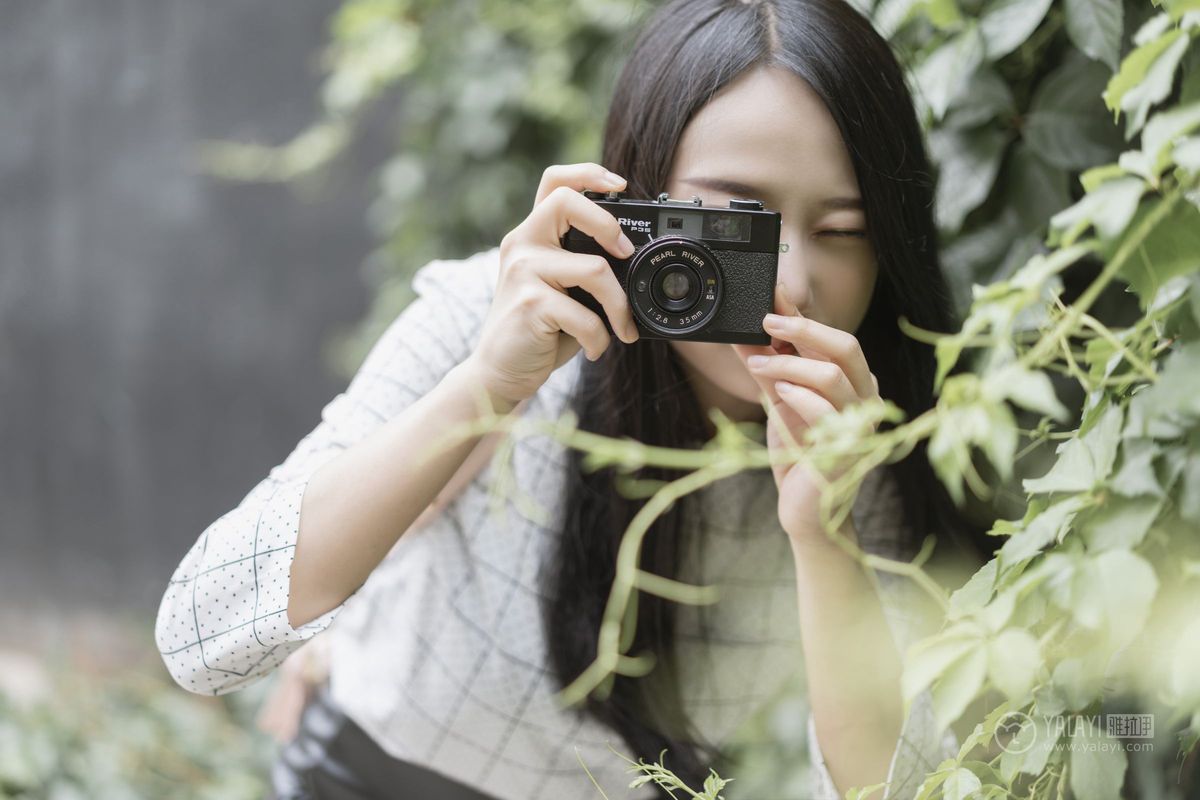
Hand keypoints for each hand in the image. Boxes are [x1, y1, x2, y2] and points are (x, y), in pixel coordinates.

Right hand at [462, 163, 639, 407]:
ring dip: (619, 305)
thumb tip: (634, 258)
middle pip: (567, 202)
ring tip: (623, 327)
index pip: (554, 183)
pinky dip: (600, 338)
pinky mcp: (530, 304)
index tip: (621, 186)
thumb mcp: (562, 290)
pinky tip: (593, 349)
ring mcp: (523, 272)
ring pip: (594, 268)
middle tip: (626, 253)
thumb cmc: (538, 331)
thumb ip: (583, 265)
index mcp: (532, 236)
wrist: (499, 373)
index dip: (589, 174)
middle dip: (608, 223)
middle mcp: (522, 245)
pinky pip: (587, 316)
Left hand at [732, 284, 880, 545]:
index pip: (831, 337)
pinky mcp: (847, 448)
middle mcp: (866, 397)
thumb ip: (767, 367)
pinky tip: (779, 395)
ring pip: (832, 375)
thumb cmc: (798, 452)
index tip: (771, 293)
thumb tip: (743, 332)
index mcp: (854, 381)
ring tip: (758, 366)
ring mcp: (861, 423)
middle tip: (766, 323)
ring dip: (789, 365)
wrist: (804, 508)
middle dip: (803, 328)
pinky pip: (825, 411)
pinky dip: (798, 397)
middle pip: (845, 346)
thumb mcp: (779, 401)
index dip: (802, 313)